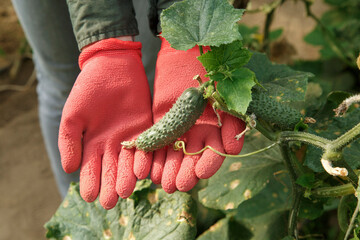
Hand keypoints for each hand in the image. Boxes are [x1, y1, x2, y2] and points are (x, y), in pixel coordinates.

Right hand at [58, 39, 152, 208]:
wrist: (113, 67)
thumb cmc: (89, 90)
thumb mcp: (73, 115)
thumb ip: (69, 141)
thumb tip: (69, 169)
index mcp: (93, 145)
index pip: (91, 170)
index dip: (90, 183)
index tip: (90, 196)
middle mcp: (112, 146)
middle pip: (112, 171)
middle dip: (111, 186)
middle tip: (112, 202)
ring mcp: (130, 139)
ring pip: (129, 163)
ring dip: (128, 177)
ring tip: (126, 190)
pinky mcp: (146, 129)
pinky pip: (146, 148)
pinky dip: (143, 159)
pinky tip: (141, 170)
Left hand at [149, 37, 245, 192]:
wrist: (189, 54)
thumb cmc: (212, 71)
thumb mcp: (226, 93)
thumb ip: (231, 120)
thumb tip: (232, 150)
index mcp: (218, 131)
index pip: (214, 154)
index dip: (208, 164)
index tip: (200, 174)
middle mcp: (200, 135)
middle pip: (193, 159)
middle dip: (185, 172)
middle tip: (177, 185)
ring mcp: (181, 130)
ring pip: (175, 154)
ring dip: (168, 168)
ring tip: (161, 181)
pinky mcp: (164, 124)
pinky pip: (158, 142)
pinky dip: (152, 154)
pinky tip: (146, 166)